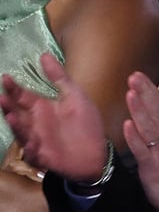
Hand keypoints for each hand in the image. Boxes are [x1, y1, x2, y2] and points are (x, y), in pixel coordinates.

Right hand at [0, 54, 106, 181]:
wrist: (96, 152)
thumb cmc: (85, 123)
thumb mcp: (75, 96)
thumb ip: (59, 77)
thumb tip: (44, 55)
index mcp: (42, 108)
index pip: (23, 96)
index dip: (13, 88)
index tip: (5, 77)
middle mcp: (35, 123)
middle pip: (17, 113)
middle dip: (7, 106)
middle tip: (1, 98)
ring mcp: (37, 139)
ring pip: (21, 132)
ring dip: (16, 125)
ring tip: (10, 116)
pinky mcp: (43, 156)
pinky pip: (33, 152)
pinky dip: (30, 148)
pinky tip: (30, 142)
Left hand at [123, 74, 158, 211]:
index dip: (150, 90)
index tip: (138, 76)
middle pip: (157, 112)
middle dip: (145, 94)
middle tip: (134, 78)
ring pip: (150, 128)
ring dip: (140, 111)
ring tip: (131, 95)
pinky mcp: (152, 166)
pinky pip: (143, 151)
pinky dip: (136, 138)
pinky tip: (128, 126)